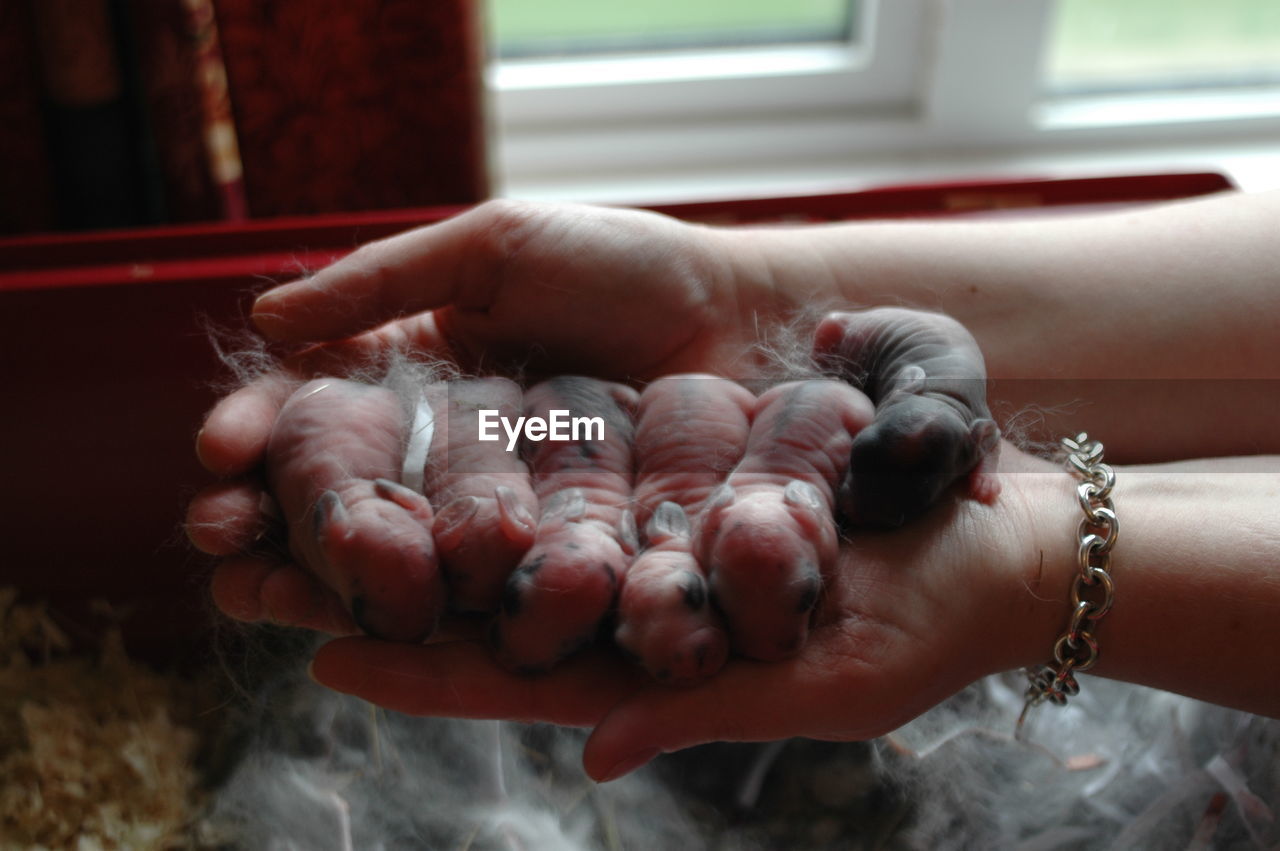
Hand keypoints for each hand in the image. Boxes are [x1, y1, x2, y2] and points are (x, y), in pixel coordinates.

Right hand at [189, 201, 777, 627]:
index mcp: (418, 376)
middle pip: (337, 496)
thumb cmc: (621, 267)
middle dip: (269, 516)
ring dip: (315, 576)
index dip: (262, 430)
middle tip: (218, 538)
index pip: (318, 409)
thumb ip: (386, 282)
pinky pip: (476, 593)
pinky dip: (417, 616)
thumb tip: (264, 320)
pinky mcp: (552, 562)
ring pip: (388, 556)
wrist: (741, 318)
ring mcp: (494, 514)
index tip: (219, 453)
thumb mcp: (495, 247)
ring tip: (252, 592)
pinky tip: (358, 630)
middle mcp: (443, 456)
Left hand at [308, 444, 1063, 780]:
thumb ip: (708, 713)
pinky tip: (426, 413)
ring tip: (298, 483)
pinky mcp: (666, 472)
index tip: (321, 652)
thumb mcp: (829, 683)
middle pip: (482, 605)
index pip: (519, 681)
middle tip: (252, 566)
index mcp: (653, 675)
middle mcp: (629, 607)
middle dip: (371, 589)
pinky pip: (568, 456)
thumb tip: (595, 752)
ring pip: (506, 524)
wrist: (983, 545)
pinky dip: (496, 443)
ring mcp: (642, 536)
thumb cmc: (924, 629)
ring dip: (407, 505)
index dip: (425, 671)